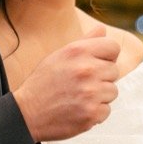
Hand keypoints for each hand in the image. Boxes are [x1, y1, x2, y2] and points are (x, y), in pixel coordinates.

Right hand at [12, 24, 120, 141]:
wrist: (28, 113)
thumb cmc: (44, 82)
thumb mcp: (60, 55)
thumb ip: (85, 42)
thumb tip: (103, 29)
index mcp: (78, 51)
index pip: (113, 47)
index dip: (107, 56)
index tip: (97, 64)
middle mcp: (87, 69)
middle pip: (114, 71)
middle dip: (101, 78)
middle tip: (81, 84)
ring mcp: (90, 92)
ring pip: (112, 91)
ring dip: (99, 96)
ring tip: (79, 97)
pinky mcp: (92, 113)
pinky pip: (106, 110)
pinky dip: (95, 112)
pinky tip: (79, 109)